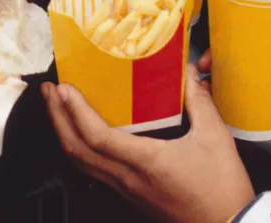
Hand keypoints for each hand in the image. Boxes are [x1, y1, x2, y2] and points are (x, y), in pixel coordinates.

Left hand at [42, 71, 254, 222]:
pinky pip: (93, 171)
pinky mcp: (128, 195)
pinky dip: (78, 148)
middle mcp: (127, 178)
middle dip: (56, 118)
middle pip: (76, 150)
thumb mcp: (216, 138)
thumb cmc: (222, 187)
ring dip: (63, 133)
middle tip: (48, 91)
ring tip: (57, 108)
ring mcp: (125, 189)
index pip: (97, 136)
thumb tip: (189, 74)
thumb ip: (199, 101)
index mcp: (146, 161)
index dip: (75, 111)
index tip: (64, 88)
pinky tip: (80, 133)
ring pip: (80, 163)